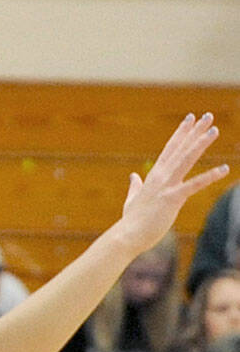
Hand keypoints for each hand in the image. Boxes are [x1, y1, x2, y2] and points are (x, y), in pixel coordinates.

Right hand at [117, 113, 227, 251]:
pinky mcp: (173, 199)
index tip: (190, 119)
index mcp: (154, 175)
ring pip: (186, 160)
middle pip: (180, 149)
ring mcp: (166, 186)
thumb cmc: (131, 220)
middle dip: (194, 131)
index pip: (170, 149)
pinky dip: (209, 176)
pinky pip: (194, 185)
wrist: (127, 235)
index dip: (181, 133)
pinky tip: (224, 168)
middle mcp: (161, 176)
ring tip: (214, 130)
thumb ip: (135, 186)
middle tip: (207, 116)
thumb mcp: (132, 199)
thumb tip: (134, 176)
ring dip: (200, 144)